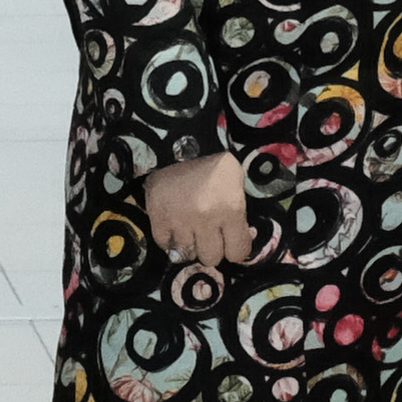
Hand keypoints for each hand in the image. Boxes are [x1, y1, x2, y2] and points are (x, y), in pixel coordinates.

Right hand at [143, 150, 256, 267]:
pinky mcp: (158, 217)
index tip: (232, 243)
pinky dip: (171, 240)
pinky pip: (165, 245)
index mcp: (230, 209)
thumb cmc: (214, 165)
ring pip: (188, 255)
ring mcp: (179, 220)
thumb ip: (240, 216)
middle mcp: (205, 218)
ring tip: (192, 231)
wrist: (180, 142)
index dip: (236, 249)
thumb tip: (242, 240)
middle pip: (211, 258)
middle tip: (211, 236)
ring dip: (191, 245)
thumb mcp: (237, 185)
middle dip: (213, 249)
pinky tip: (176, 227)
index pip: (238, 253)